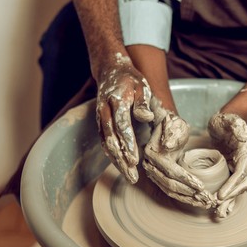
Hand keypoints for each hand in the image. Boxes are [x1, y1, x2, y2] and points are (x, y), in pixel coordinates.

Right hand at [96, 54, 153, 183]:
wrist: (110, 70)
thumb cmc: (130, 79)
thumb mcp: (141, 85)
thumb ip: (142, 102)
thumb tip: (146, 118)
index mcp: (116, 102)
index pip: (122, 126)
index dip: (128, 144)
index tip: (135, 160)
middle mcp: (104, 111)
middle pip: (112, 140)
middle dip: (122, 160)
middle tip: (133, 177)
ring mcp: (100, 117)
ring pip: (106, 144)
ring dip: (117, 161)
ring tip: (129, 176)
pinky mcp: (100, 122)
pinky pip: (104, 141)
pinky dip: (112, 155)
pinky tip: (120, 165)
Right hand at [143, 97, 212, 207]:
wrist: (167, 127)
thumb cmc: (173, 123)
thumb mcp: (174, 122)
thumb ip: (171, 131)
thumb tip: (167, 145)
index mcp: (152, 153)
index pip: (170, 170)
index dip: (185, 179)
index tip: (201, 185)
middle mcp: (150, 165)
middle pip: (170, 184)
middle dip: (190, 193)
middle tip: (207, 199)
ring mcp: (154, 173)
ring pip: (171, 191)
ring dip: (189, 199)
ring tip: (205, 203)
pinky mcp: (160, 178)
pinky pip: (171, 192)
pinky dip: (185, 197)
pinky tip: (198, 201)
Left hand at [208, 113, 246, 217]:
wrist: (222, 122)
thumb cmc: (225, 120)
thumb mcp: (230, 120)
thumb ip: (236, 126)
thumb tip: (243, 136)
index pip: (242, 172)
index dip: (233, 185)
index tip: (221, 195)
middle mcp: (245, 163)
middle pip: (241, 185)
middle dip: (231, 198)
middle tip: (218, 208)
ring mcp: (238, 168)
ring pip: (236, 189)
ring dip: (229, 203)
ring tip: (219, 214)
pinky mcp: (230, 171)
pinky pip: (230, 186)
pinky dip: (226, 198)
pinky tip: (218, 208)